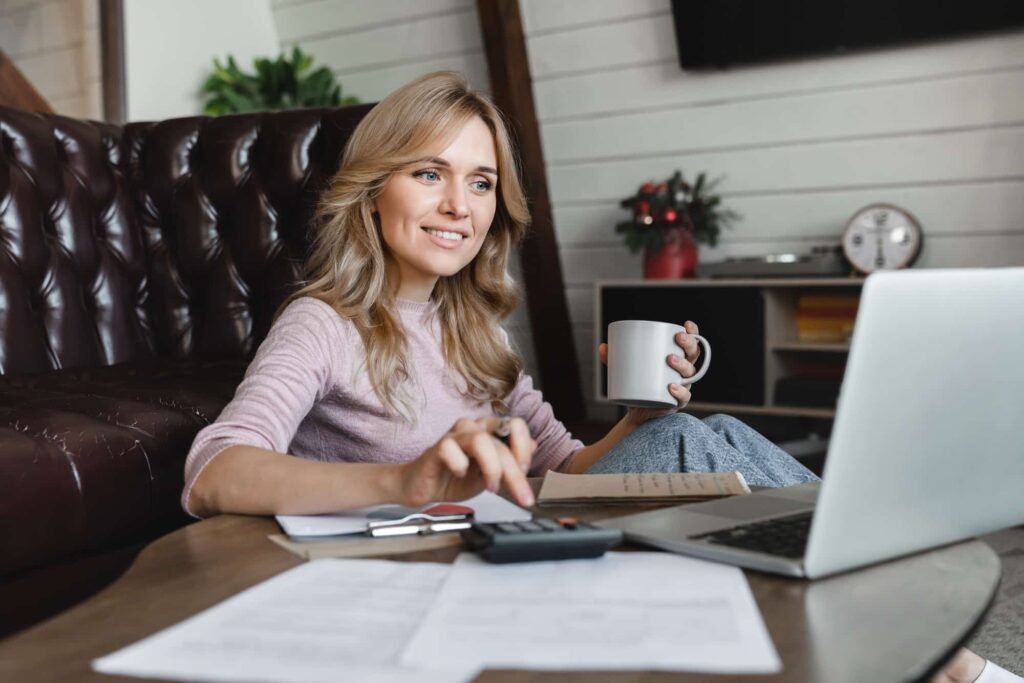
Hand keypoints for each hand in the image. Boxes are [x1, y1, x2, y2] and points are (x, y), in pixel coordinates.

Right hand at [397, 416, 536, 508]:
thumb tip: (535, 446)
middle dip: (515, 473)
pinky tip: (460, 475)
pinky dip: (460, 465)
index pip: (515, 424)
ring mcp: (454, 436)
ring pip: (481, 440)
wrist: (423, 488)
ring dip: (492, 467)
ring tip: (491, 486)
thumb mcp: (492, 474)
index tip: (525, 470)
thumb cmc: (454, 478)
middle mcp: (473, 428)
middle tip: (521, 495)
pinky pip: (451, 449)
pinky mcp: (436, 448)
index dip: (524, 446)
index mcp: (488, 431)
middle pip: (501, 442)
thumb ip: (511, 460)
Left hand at [599, 320, 701, 425]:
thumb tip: (602, 347)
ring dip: (683, 365)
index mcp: (677, 358)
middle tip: (678, 338)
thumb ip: (615, 359)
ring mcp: (683, 386)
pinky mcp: (677, 402)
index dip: (693, 332)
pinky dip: (680, 391)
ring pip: (690, 374)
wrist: (637, 410)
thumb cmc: (637, 384)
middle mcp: (684, 371)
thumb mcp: (626, 369)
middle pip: (694, 355)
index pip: (690, 343)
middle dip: (689, 344)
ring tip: (670, 359)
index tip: (686, 324)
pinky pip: (684, 397)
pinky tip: (671, 386)